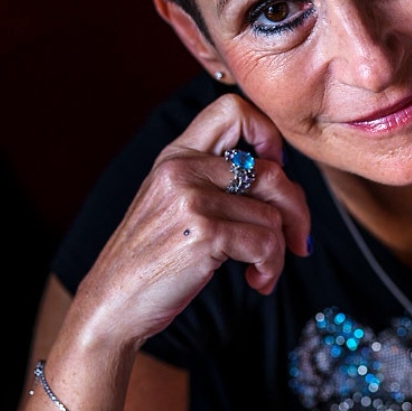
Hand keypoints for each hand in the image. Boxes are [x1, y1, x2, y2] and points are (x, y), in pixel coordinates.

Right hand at [73, 93, 311, 347]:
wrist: (113, 301)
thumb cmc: (153, 256)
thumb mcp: (174, 201)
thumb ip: (215, 179)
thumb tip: (286, 182)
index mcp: (176, 154)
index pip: (233, 109)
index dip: (267, 135)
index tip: (276, 171)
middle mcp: (182, 168)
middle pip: (271, 171)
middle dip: (296, 210)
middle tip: (298, 238)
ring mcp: (191, 199)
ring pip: (273, 216)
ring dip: (278, 251)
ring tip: (261, 270)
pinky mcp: (203, 233)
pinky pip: (266, 244)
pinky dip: (270, 268)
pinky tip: (257, 280)